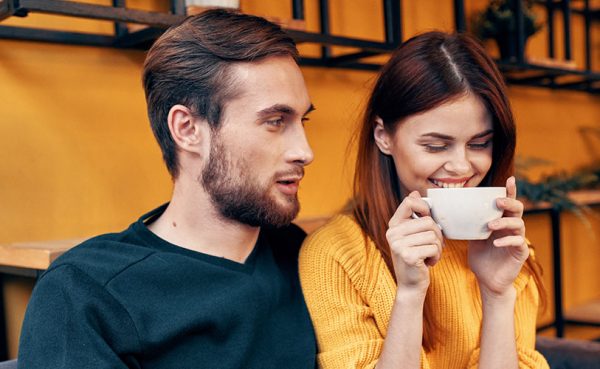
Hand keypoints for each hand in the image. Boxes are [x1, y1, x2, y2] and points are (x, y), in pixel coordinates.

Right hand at [386, 191, 443, 293]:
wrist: (410, 285)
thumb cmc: (416, 258)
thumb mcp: (412, 235)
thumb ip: (413, 216)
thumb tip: (415, 192)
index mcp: (393, 226)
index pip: (409, 202)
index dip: (424, 207)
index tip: (428, 218)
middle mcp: (392, 234)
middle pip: (428, 221)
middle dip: (437, 235)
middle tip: (432, 246)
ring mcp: (399, 245)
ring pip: (433, 235)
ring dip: (437, 248)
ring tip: (428, 256)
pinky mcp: (408, 256)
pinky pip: (434, 248)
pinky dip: (436, 257)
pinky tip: (428, 263)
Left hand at [468, 176, 528, 295]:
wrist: (487, 279)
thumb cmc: (480, 257)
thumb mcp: (471, 236)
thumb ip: (467, 224)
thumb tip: (448, 211)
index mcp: (501, 221)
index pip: (507, 203)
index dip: (510, 191)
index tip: (509, 179)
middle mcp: (511, 228)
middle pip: (517, 209)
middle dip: (509, 202)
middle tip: (497, 201)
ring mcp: (517, 239)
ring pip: (519, 224)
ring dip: (505, 222)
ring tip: (491, 225)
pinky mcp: (520, 252)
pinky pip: (518, 242)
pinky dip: (507, 240)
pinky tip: (496, 242)